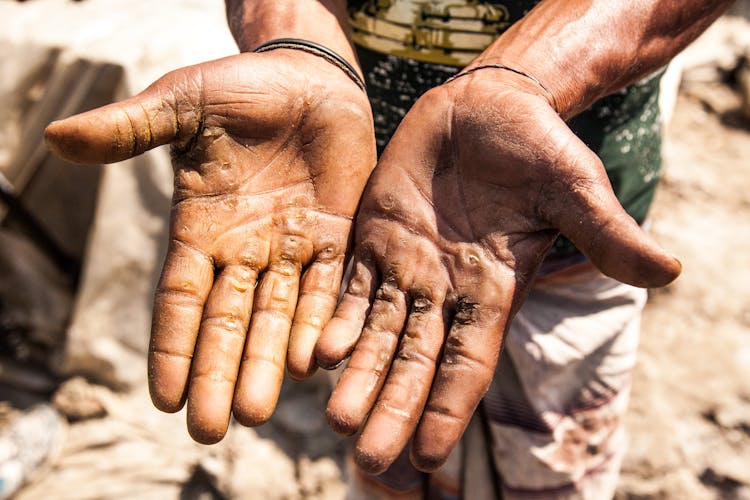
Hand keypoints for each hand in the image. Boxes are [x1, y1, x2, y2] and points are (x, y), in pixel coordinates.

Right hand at [45, 51, 375, 442]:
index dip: (172, 346)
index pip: (180, 298)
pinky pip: (329, 285)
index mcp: (201, 228)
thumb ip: (131, 128)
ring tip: (257, 411)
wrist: (306, 80)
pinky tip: (314, 361)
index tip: (164, 398)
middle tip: (214, 431)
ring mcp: (292, 246)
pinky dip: (322, 321)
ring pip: (278, 316)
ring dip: (268, 364)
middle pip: (229, 322)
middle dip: (220, 374)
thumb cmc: (238, 90)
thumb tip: (56, 137)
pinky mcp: (337, 235)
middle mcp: (245, 249)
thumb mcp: (181, 105)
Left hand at [315, 71, 679, 472]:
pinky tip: (317, 354)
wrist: (488, 105)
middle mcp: (445, 289)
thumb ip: (606, 232)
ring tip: (336, 422)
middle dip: (392, 408)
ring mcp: (406, 265)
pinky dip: (333, 319)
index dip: (448, 406)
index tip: (427, 454)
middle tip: (368, 460)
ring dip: (357, 376)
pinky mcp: (374, 237)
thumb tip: (670, 271)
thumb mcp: (574, 187)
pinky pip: (348, 286)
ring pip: (375, 332)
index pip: (468, 361)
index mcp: (492, 288)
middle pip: (415, 360)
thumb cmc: (537, 145)